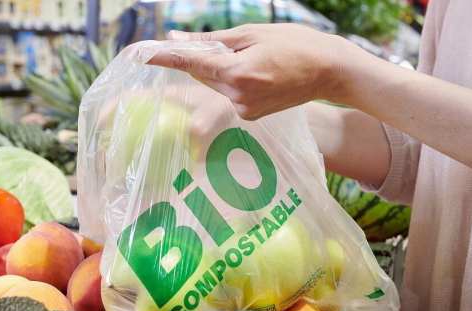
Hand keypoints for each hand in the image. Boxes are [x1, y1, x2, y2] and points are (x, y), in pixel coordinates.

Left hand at [148, 24, 346, 119]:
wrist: (329, 71)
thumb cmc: (294, 44)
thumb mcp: (251, 34)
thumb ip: (210, 40)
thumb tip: (176, 38)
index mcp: (238, 73)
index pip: (191, 64)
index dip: (164, 58)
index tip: (142, 54)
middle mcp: (238, 97)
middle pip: (203, 74)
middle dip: (204, 58)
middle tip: (224, 43)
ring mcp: (244, 110)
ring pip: (215, 85)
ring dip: (220, 69)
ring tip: (253, 57)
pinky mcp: (250, 116)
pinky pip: (229, 94)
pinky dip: (232, 81)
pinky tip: (257, 73)